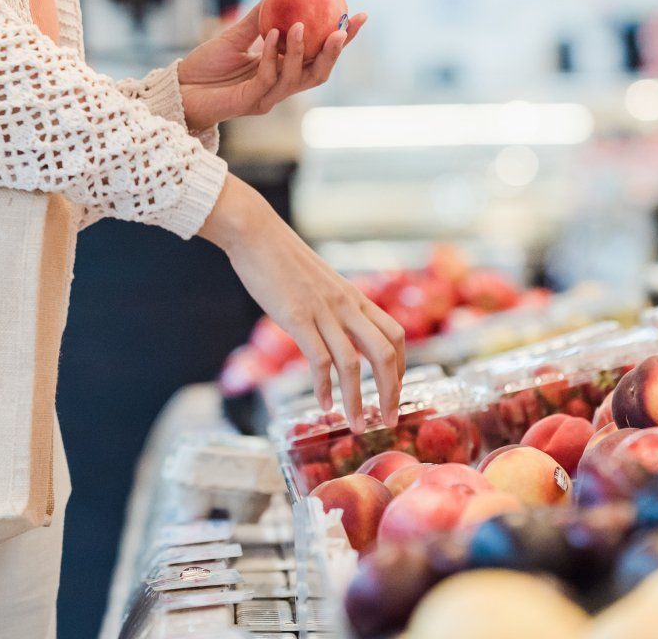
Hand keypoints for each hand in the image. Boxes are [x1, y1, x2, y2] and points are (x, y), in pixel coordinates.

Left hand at [177, 9, 367, 133]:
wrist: (180, 88)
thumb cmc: (207, 65)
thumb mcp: (235, 35)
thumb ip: (259, 18)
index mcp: (282, 70)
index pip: (319, 54)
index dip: (342, 39)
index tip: (358, 15)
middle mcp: (281, 86)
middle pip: (319, 72)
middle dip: (335, 51)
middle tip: (343, 28)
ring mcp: (268, 97)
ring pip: (297, 77)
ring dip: (301, 50)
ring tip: (300, 25)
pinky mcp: (251, 102)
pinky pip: (268, 78)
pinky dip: (272, 56)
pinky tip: (271, 36)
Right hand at [199, 174, 404, 424]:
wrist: (255, 232)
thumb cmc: (282, 257)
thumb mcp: (320, 282)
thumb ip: (333, 305)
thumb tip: (335, 330)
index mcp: (354, 296)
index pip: (395, 334)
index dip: (402, 367)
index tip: (396, 391)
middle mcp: (345, 305)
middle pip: (385, 353)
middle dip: (392, 391)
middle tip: (389, 420)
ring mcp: (322, 311)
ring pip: (353, 364)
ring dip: (358, 400)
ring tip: (356, 424)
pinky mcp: (296, 317)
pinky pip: (318, 360)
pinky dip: (324, 387)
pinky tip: (323, 403)